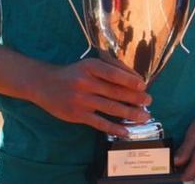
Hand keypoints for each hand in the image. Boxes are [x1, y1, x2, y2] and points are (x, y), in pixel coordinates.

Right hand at [31, 58, 151, 134]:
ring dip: (129, 113)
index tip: (143, 85)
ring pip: (110, 107)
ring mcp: (81, 100)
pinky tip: (126, 131)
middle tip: (149, 101)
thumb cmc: (73, 73)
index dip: (129, 80)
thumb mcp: (89, 64)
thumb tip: (135, 79)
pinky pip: (99, 122)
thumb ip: (110, 68)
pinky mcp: (77, 115)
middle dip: (134, 97)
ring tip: (144, 116)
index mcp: (90, 67)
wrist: (45, 84)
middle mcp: (85, 82)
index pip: (113, 74)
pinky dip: (114, 127)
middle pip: (115, 91)